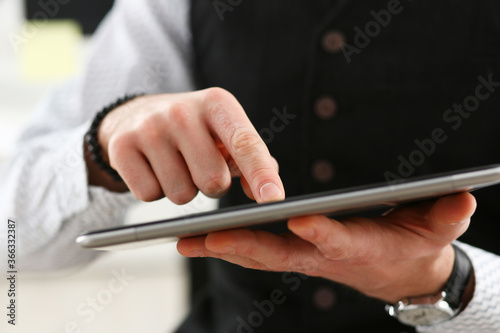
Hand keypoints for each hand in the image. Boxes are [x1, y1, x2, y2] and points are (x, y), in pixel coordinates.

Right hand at [85, 88, 283, 203]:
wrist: (135, 115)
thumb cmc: (193, 130)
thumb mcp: (225, 132)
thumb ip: (254, 160)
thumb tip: (270, 195)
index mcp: (217, 104)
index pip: (245, 143)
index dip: (261, 174)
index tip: (274, 200)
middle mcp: (182, 111)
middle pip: (212, 181)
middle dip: (212, 186)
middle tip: (201, 168)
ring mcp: (149, 128)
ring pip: (180, 194)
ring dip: (182, 190)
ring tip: (175, 165)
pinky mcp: (122, 147)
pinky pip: (149, 195)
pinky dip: (155, 191)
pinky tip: (153, 169)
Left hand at [177, 192, 475, 302]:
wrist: (400, 272)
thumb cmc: (415, 245)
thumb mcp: (438, 229)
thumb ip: (447, 214)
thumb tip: (463, 196)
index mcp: (360, 248)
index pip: (339, 240)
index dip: (323, 232)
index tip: (301, 220)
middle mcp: (323, 257)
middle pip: (280, 253)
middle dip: (244, 246)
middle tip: (206, 238)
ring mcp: (303, 258)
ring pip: (258, 255)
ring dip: (222, 248)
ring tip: (183, 240)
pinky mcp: (292, 254)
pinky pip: (255, 252)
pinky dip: (227, 247)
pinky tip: (198, 239)